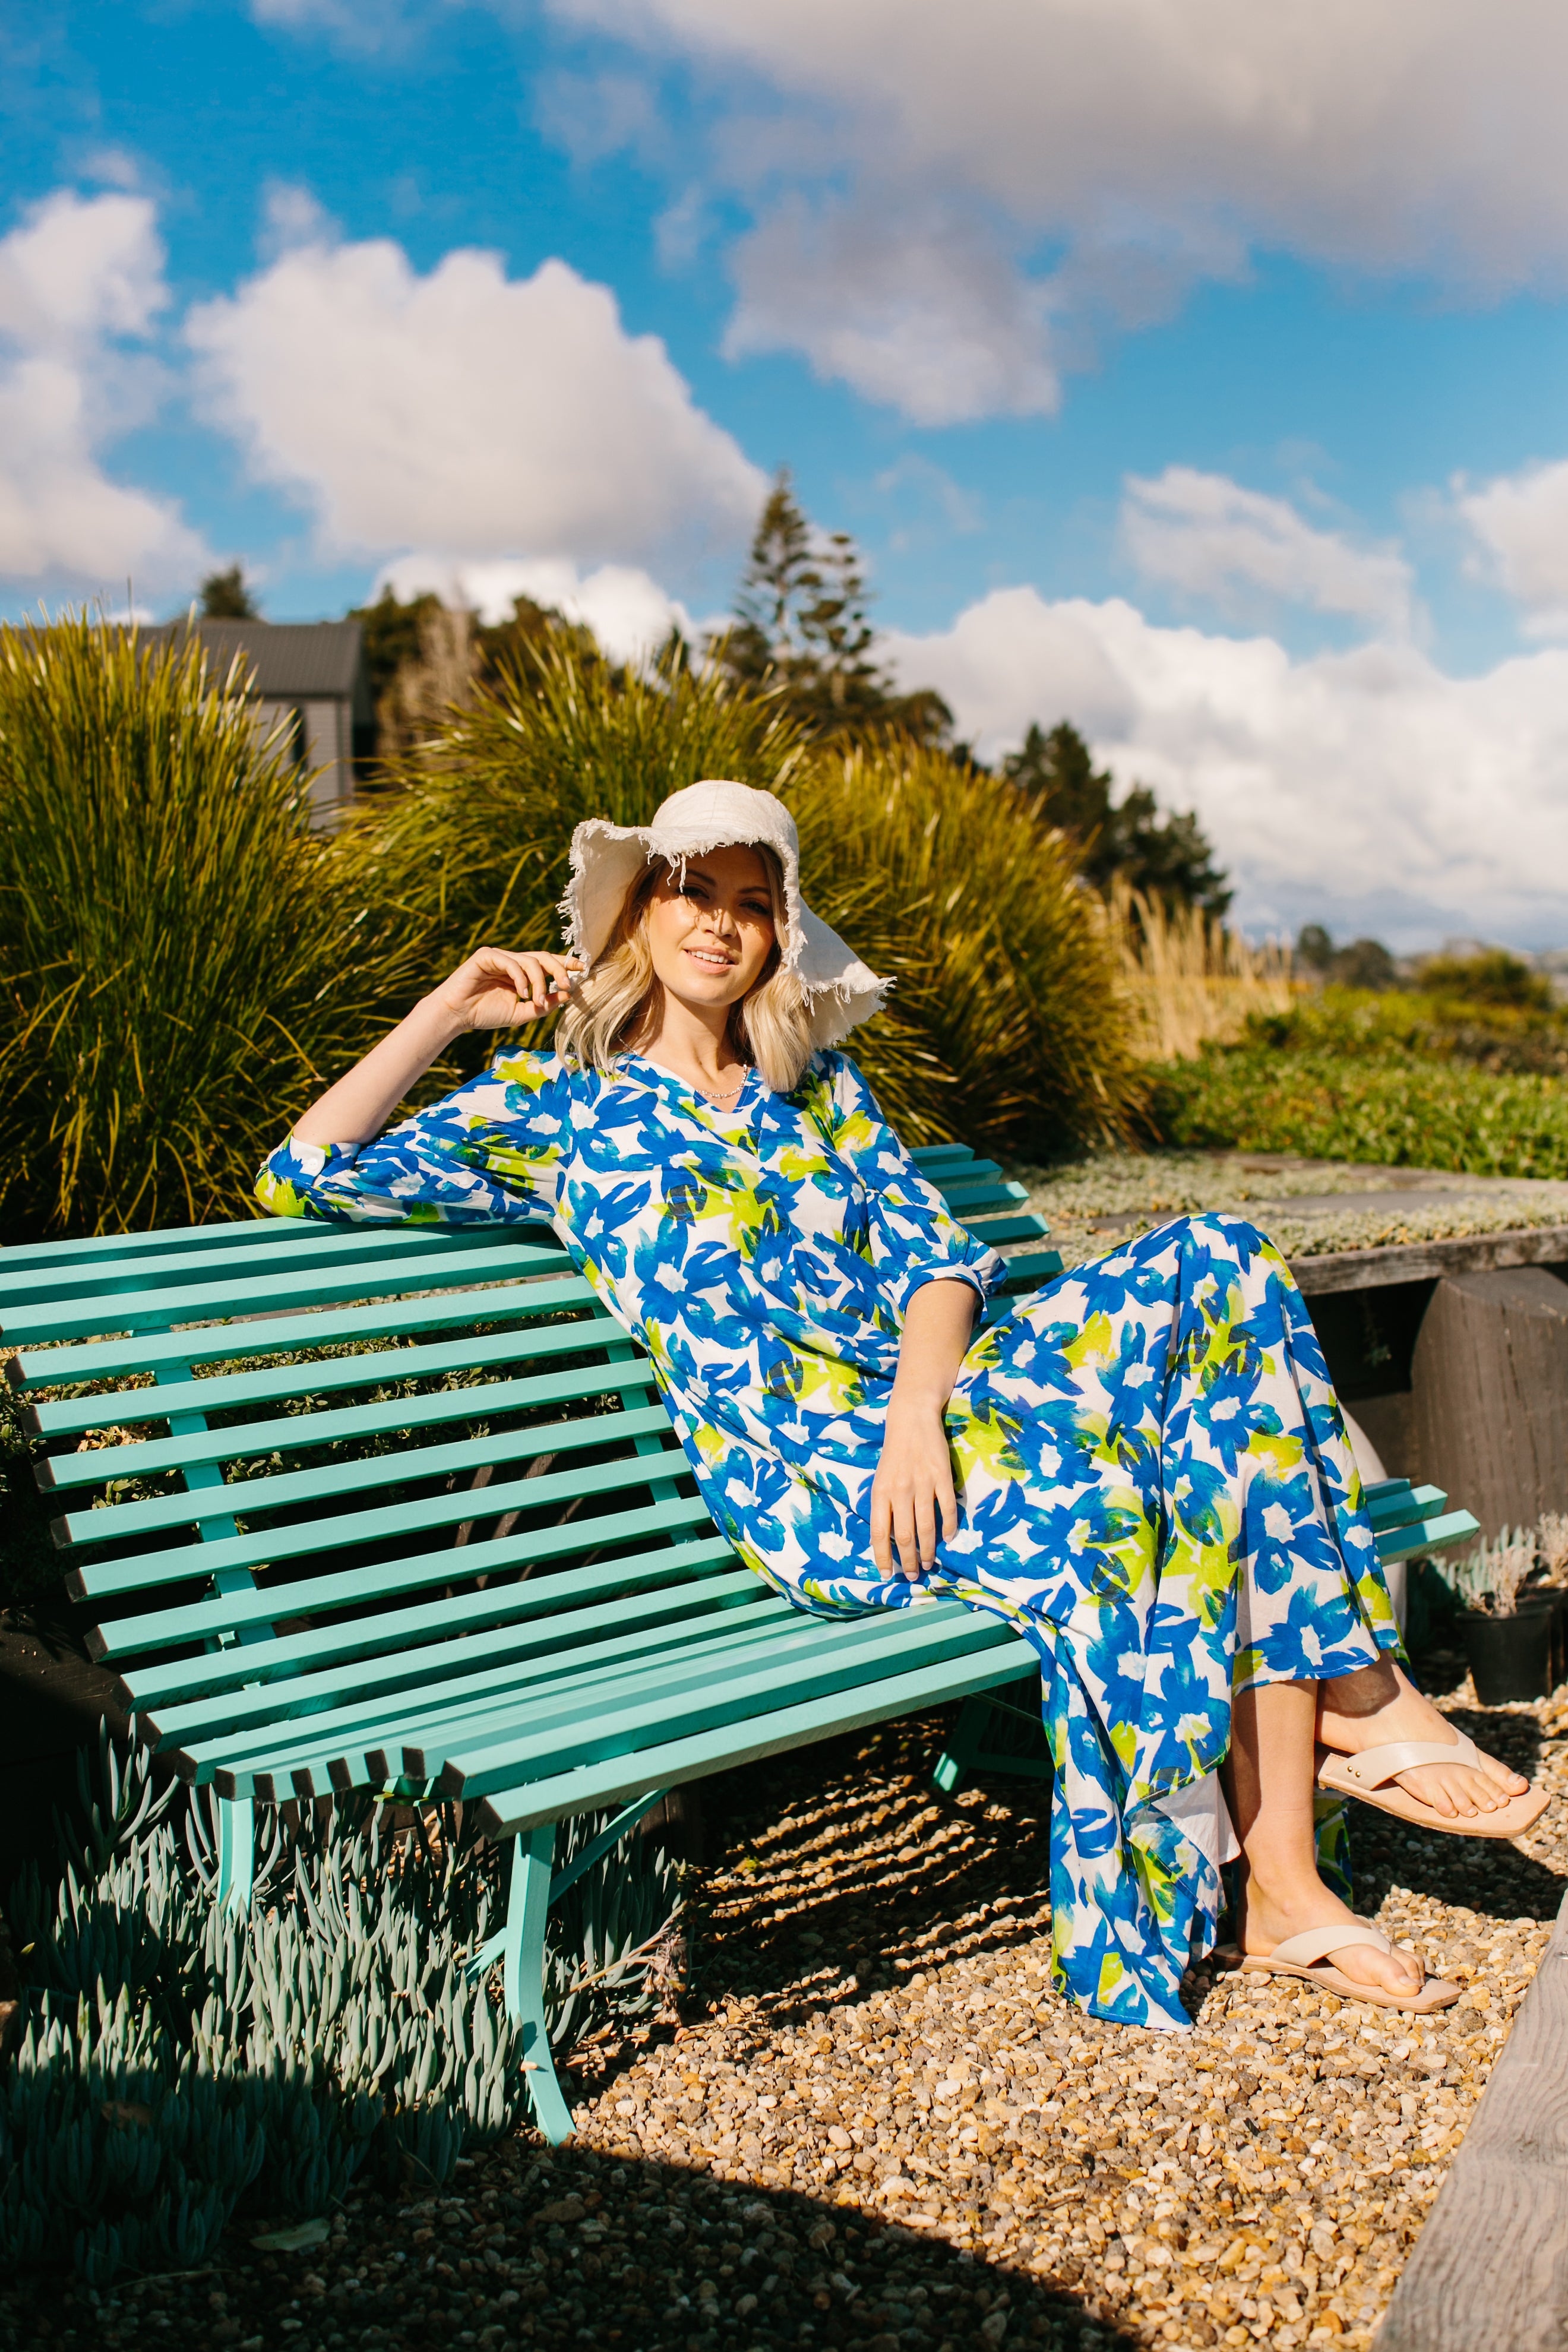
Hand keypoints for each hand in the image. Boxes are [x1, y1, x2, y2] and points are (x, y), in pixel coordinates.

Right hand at [429, 946, 583, 1033]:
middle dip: (559, 970)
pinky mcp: (487, 956)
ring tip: (536, 999)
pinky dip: (520, 977)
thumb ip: (544, 1004)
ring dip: (539, 980)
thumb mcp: (521, 1013)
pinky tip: (521, 993)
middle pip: (544, 957)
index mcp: (522, 973)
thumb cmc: (485, 1014)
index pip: (548, 963)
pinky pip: (511, 962)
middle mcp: (513, 962)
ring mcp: (500, 957)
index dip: (566, 963)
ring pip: (530, 960)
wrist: (457, 1015)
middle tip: (567, 985)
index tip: (583, 969)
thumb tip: (568, 995)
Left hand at [870, 1398, 958, 1580]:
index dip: (883, 1557)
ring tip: (927, 1564)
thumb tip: (889, 1538)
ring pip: (926, 1526)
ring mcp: (922, 1484)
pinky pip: (947, 1508)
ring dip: (927, 1550)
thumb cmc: (894, 1452)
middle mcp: (900, 1490)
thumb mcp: (880, 1478)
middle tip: (911, 1575)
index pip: (879, 1533)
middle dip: (908, 1560)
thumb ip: (884, 1506)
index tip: (886, 1575)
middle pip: (904, 1535)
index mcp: (880, 1492)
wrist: (911, 1419)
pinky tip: (948, 1538)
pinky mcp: (942, 1476)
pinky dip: (948, 1527)